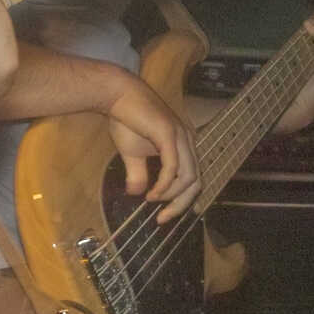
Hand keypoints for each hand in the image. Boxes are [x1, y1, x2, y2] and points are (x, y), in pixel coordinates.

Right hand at [105, 74, 199, 220]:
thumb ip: (138, 175)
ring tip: (153, 200)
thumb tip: (136, 194)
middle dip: (180, 204)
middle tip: (162, 218)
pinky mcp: (169, 134)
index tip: (162, 215)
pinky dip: (165, 184)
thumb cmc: (126, 120)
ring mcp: (181, 136)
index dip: (181, 201)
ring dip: (172, 195)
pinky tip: (152, 193)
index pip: (192, 179)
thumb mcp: (132, 154)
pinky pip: (174, 167)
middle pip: (196, 182)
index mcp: (184, 145)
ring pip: (189, 177)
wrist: (117, 95)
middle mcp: (188, 141)